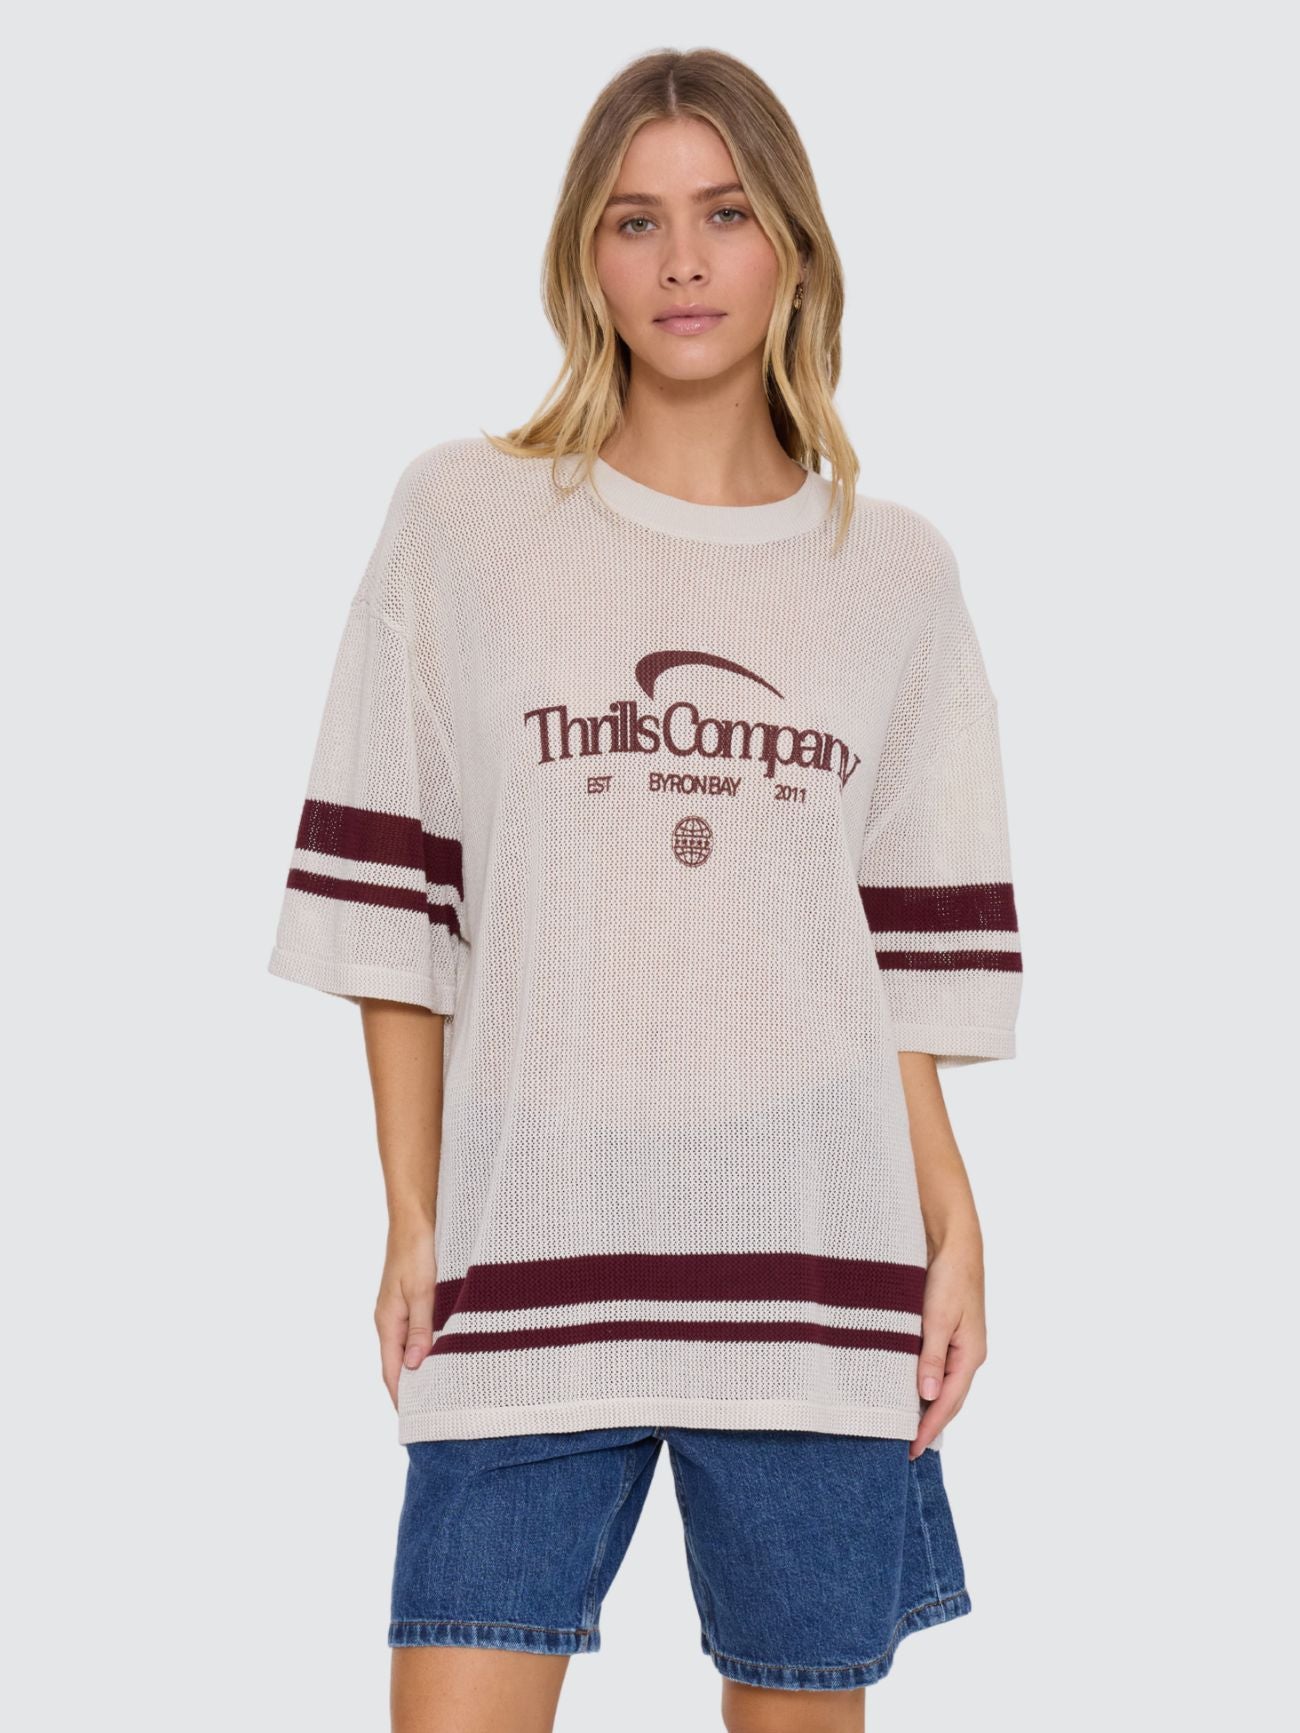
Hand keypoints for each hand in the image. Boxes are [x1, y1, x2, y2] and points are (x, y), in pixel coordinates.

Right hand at [374, 1219, 437, 1409]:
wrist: (416, 1216)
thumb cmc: (418, 1249)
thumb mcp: (423, 1290)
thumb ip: (420, 1327)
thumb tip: (414, 1366)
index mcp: (387, 1321)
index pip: (391, 1372)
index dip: (403, 1397)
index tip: (417, 1422)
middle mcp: (391, 1320)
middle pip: (399, 1364)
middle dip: (414, 1388)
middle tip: (436, 1413)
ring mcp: (401, 1310)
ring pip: (411, 1348)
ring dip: (424, 1368)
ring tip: (445, 1391)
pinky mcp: (413, 1299)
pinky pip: (419, 1331)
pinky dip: (429, 1346)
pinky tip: (448, 1352)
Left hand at [909, 1228, 986, 1458]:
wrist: (952, 1241)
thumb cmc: (949, 1276)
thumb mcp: (938, 1319)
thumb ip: (932, 1358)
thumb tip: (927, 1397)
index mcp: (970, 1355)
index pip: (948, 1403)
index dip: (929, 1428)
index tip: (910, 1450)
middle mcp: (966, 1354)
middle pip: (948, 1399)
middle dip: (928, 1424)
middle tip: (903, 1447)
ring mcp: (956, 1343)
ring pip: (940, 1384)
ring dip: (924, 1405)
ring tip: (901, 1425)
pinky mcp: (943, 1331)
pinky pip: (933, 1365)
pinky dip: (921, 1382)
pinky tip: (904, 1387)